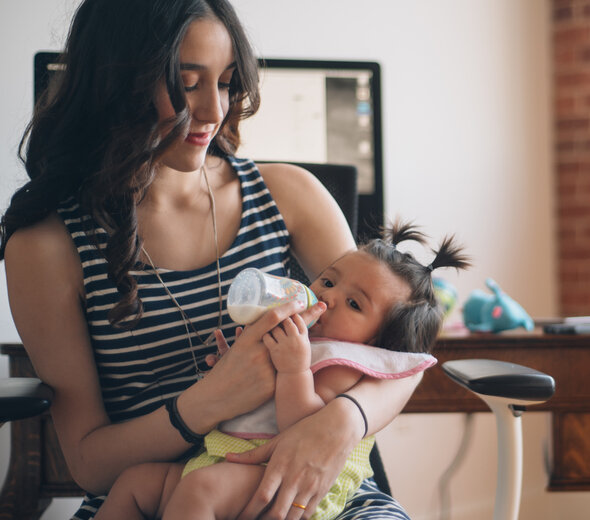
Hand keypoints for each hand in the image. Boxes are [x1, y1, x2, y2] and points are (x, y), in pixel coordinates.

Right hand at [182, 301, 325, 429]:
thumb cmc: (224, 369)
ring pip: (287, 353)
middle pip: (288, 331)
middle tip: (319, 308)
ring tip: (295, 344)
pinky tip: (277, 373)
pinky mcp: (270, 385)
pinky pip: (284, 373)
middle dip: (304, 319)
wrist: (216, 397)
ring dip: (291, 350)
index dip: (288, 307)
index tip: (300, 301)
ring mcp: (266, 368)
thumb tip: (268, 323)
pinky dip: (283, 371)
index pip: (272, 317)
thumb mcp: (236, 348)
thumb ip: (253, 337)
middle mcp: (259, 351)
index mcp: (248, 339)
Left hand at [226, 397, 359, 519]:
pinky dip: (296, 519)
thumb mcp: (278, 441)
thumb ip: (253, 454)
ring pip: (292, 517)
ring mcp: (310, 487)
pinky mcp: (322, 491)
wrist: (337, 428)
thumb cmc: (304, 432)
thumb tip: (227, 457)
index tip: (241, 516)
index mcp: (280, 465)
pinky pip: (307, 514)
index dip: (249, 511)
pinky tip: (288, 517)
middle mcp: (294, 479)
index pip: (261, 497)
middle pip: (276, 514)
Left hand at [262, 314, 309, 373]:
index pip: (299, 319)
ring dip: (272, 327)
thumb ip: (300, 330)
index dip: (292, 314)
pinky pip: (267, 337)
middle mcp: (295, 340)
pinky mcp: (274, 351)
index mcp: (303, 337)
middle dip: (281, 318)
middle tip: (277, 320)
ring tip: (271, 330)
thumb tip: (296, 315)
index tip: (287, 314)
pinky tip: (266, 337)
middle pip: (287, 321)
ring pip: (276, 328)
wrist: (294, 375)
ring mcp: (285, 345)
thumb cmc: (299, 358)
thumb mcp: (304, 343)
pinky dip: (265, 336)